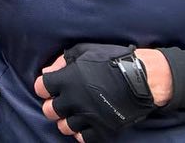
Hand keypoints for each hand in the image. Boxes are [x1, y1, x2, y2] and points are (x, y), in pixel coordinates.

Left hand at [33, 43, 157, 141]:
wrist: (142, 78)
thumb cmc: (112, 60)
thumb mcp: (84, 51)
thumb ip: (62, 61)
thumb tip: (46, 72)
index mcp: (67, 80)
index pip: (41, 87)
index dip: (44, 87)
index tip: (50, 86)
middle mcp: (74, 100)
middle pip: (50, 110)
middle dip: (53, 105)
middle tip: (61, 101)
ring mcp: (88, 117)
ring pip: (64, 127)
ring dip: (66, 120)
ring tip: (74, 112)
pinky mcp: (102, 129)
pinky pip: (83, 138)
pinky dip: (81, 133)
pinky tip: (85, 123)